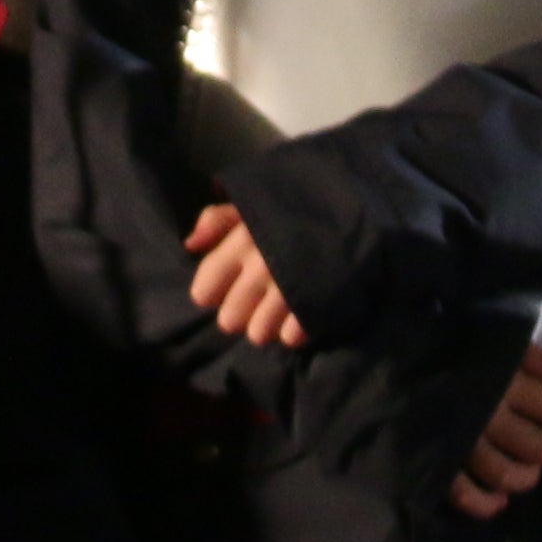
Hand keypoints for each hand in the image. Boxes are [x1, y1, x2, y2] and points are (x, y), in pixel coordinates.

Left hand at [187, 203, 305, 349]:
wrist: (351, 210)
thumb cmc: (292, 209)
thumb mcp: (252, 203)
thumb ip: (216, 220)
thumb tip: (190, 245)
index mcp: (240, 242)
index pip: (203, 292)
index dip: (213, 291)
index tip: (228, 283)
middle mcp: (260, 268)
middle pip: (228, 321)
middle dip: (241, 313)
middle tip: (258, 298)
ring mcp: (289, 289)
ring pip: (258, 334)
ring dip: (267, 325)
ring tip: (279, 308)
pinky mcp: (317, 304)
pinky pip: (291, 337)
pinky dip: (295, 330)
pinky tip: (300, 312)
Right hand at [452, 344, 541, 518]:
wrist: (392, 359)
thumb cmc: (448, 345)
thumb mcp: (494, 337)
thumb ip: (531, 357)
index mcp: (504, 383)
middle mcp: (488, 418)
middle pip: (538, 447)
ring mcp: (463, 444)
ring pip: (506, 475)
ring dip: (525, 477)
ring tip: (526, 467)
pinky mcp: (439, 461)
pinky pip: (465, 495)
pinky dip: (486, 504)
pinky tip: (499, 500)